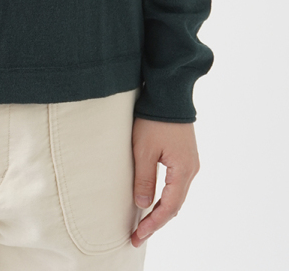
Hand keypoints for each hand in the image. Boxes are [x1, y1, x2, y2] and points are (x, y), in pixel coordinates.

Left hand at [130, 118, 200, 247]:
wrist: (168, 94)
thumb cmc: (154, 120)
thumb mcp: (143, 150)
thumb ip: (144, 178)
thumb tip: (143, 205)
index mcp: (183, 170)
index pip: (168, 207)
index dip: (153, 224)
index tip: (138, 236)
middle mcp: (191, 169)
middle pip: (175, 204)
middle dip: (157, 221)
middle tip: (138, 235)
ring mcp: (190, 162)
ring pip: (176, 195)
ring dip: (161, 210)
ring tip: (144, 223)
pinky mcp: (185, 156)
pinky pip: (177, 184)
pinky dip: (166, 196)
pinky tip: (154, 201)